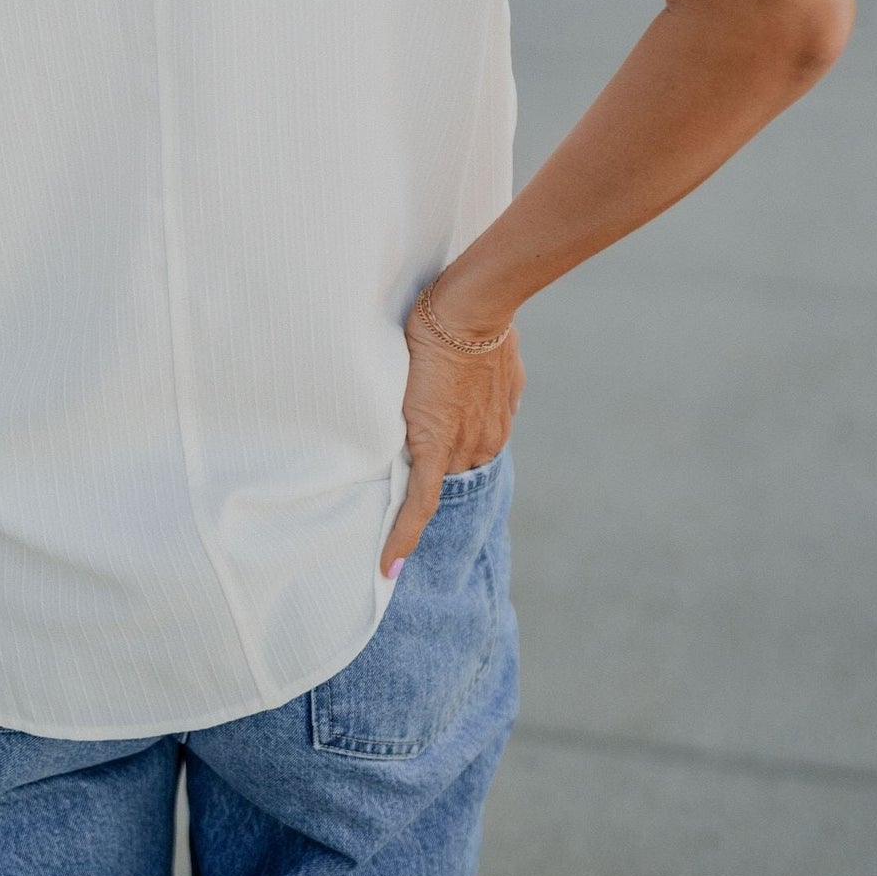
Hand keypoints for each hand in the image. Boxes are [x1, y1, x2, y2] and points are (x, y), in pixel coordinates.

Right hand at [379, 286, 523, 577]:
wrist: (471, 310)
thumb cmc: (480, 320)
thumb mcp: (495, 359)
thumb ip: (493, 385)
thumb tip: (490, 386)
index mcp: (494, 428)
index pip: (470, 462)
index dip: (452, 477)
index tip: (440, 495)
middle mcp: (482, 445)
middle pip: (452, 478)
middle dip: (432, 488)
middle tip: (401, 507)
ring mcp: (460, 448)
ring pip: (434, 488)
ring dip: (412, 502)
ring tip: (381, 531)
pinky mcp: (433, 446)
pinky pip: (417, 502)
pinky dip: (404, 535)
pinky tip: (388, 564)